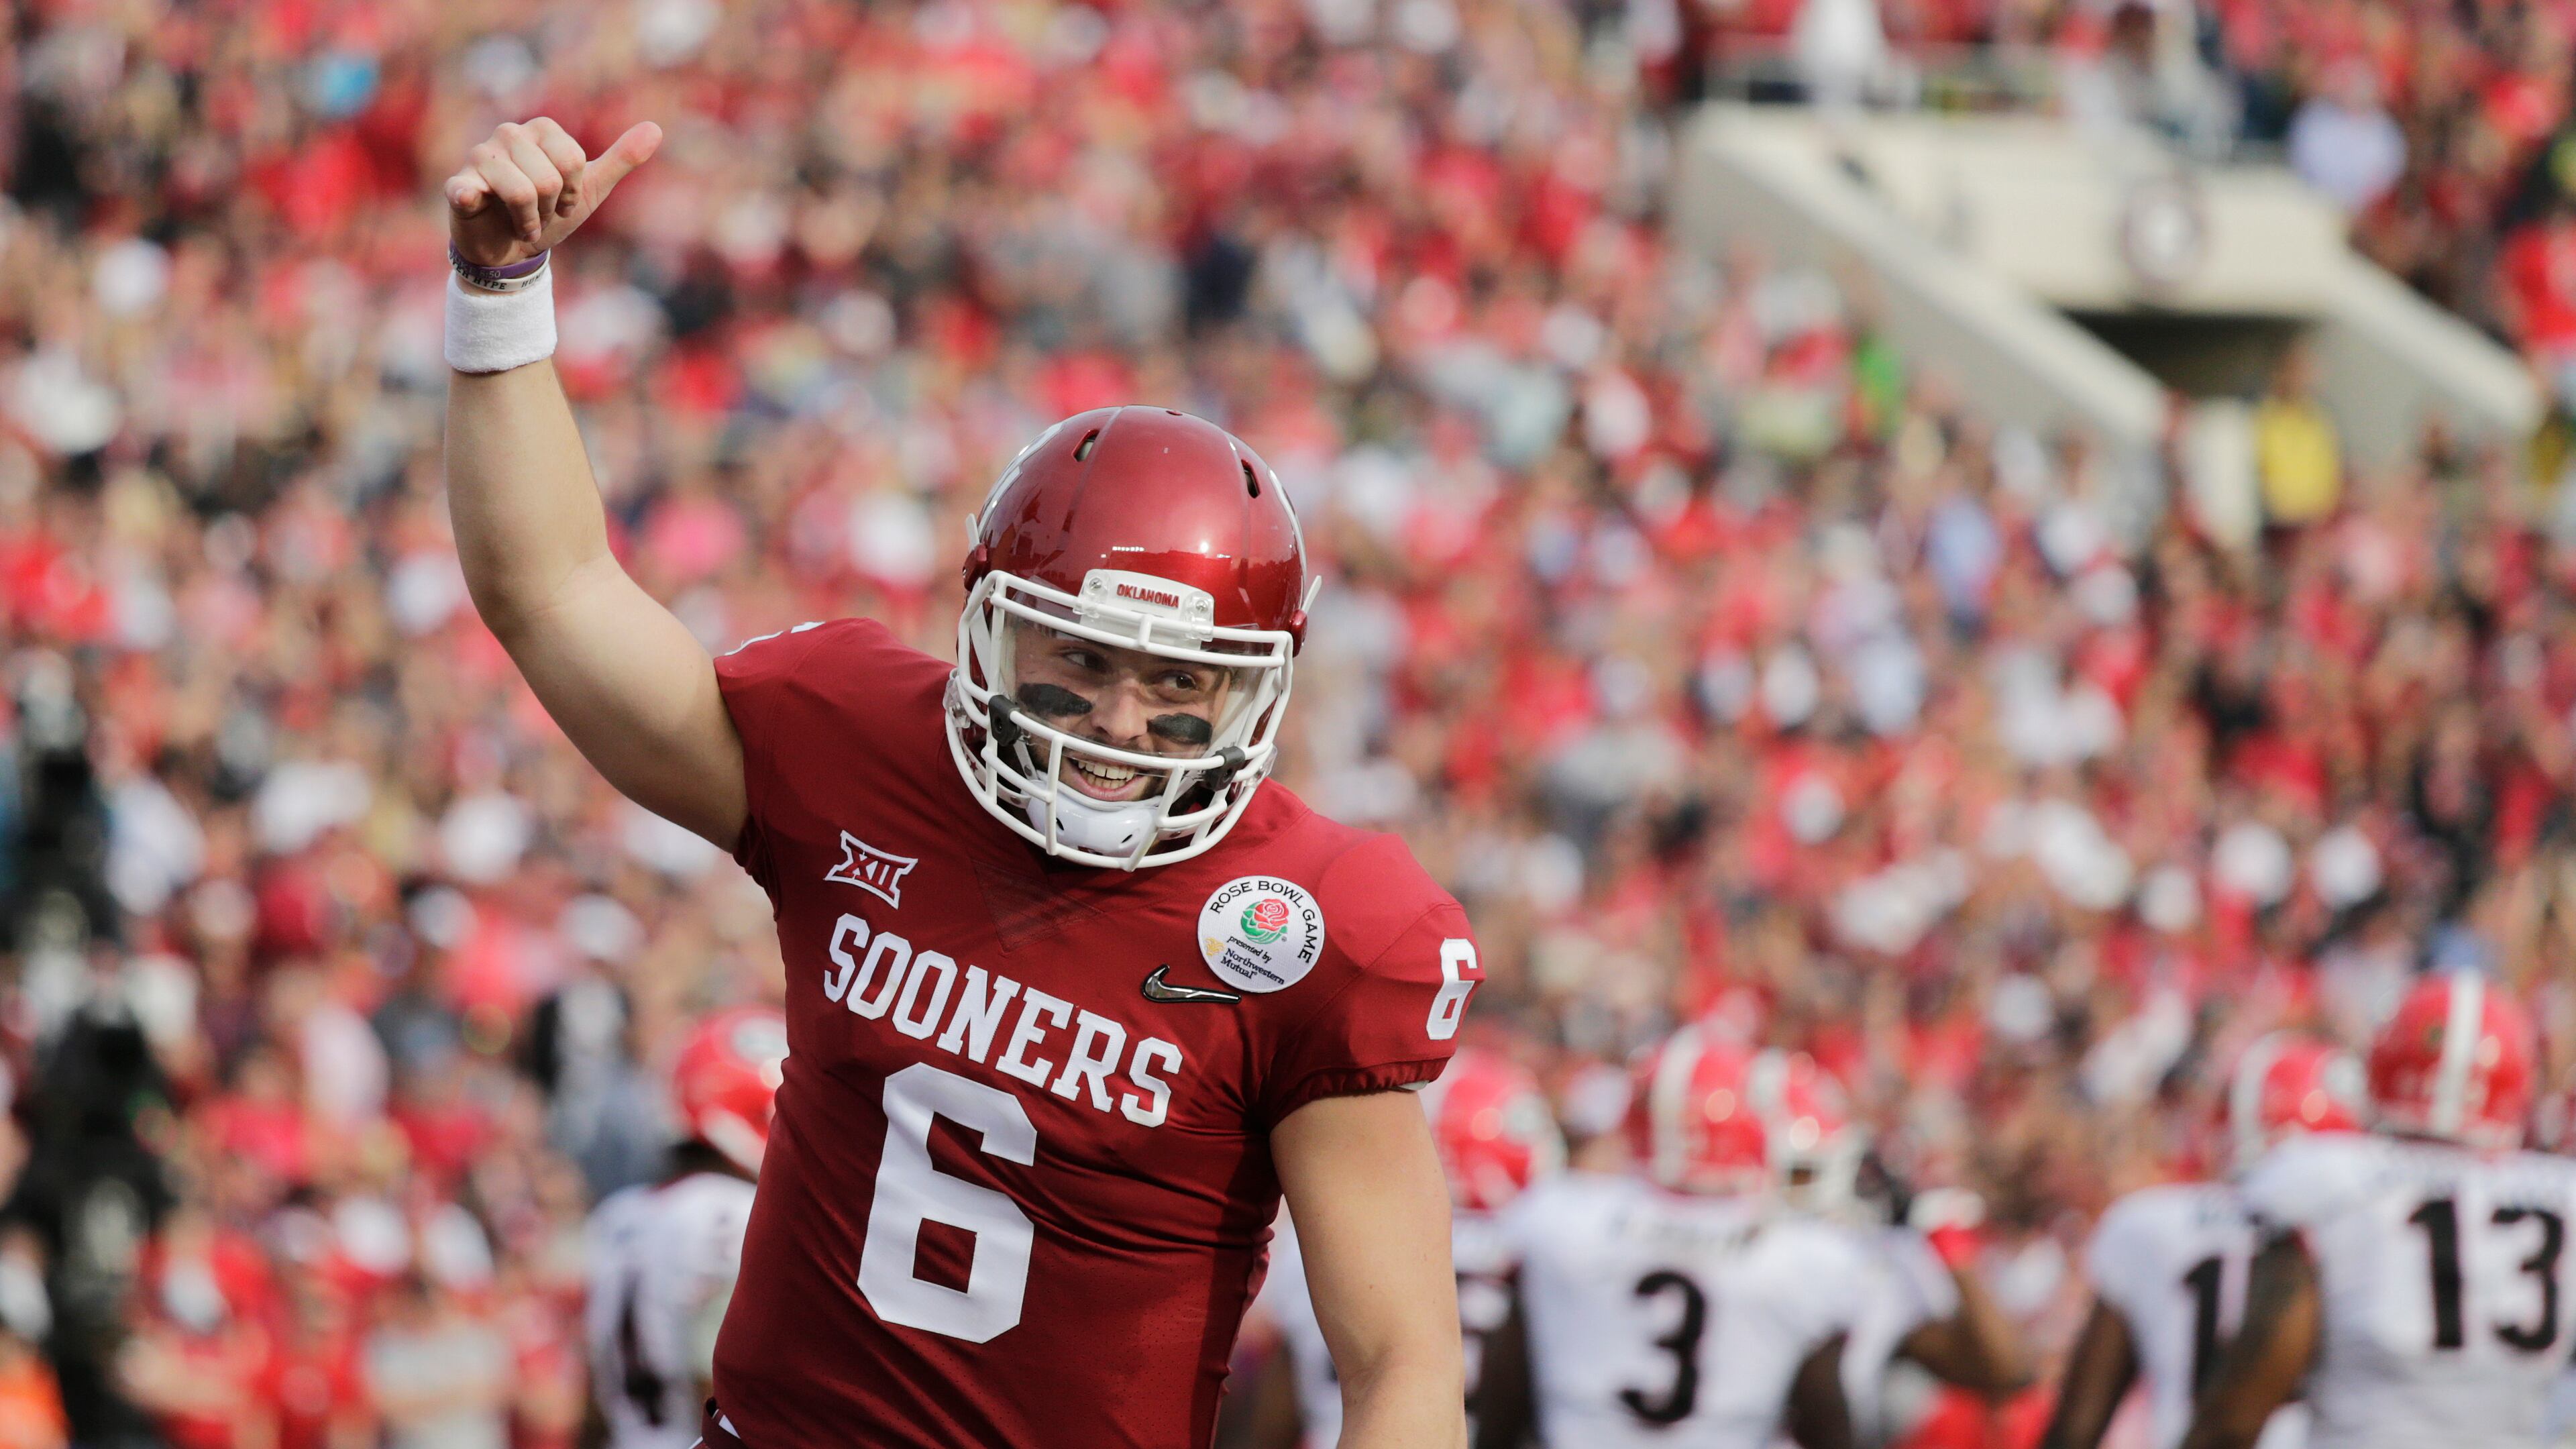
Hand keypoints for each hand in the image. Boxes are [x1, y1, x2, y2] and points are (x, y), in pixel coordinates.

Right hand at [444, 118, 661, 269]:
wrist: (512, 251)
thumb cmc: (550, 213)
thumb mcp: (591, 189)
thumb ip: (621, 160)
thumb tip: (656, 129)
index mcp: (542, 129)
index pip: (572, 160)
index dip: (573, 192)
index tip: (564, 201)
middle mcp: (508, 134)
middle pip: (548, 179)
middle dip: (550, 209)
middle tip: (540, 213)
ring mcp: (480, 157)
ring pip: (520, 191)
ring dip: (529, 220)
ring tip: (521, 221)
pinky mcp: (459, 184)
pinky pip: (469, 189)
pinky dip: (476, 203)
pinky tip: (477, 205)